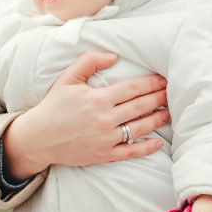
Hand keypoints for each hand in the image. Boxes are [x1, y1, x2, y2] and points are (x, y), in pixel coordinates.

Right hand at [3, 52, 170, 179]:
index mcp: (98, 99)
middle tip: (173, 92)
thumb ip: (89, 61)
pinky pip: (131, 152)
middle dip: (159, 98)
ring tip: (170, 112)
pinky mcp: (104, 155)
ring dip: (158, 119)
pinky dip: (147, 147)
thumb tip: (114, 56)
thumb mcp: (68, 79)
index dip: (152, 83)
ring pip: (140, 128)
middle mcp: (105, 119)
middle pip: (141, 107)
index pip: (133, 89)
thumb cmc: (53, 106)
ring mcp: (106, 139)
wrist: (38, 138)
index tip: (164, 79)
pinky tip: (158, 141)